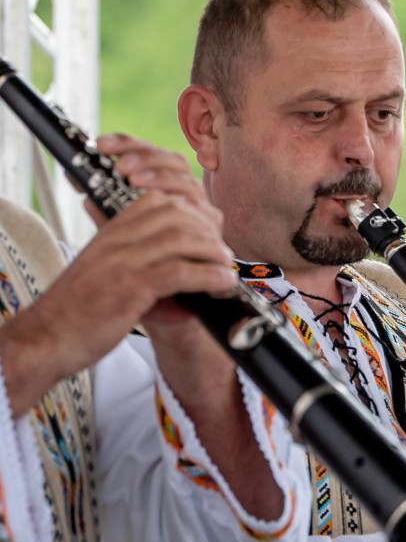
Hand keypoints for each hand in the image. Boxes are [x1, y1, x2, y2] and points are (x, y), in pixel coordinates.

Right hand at [1, 135, 235, 415]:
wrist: (45, 339)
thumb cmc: (77, 311)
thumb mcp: (105, 273)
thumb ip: (138, 263)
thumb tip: (185, 271)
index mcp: (111, 232)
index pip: (160, 201)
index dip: (194, 214)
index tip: (210, 234)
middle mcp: (117, 240)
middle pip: (178, 215)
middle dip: (209, 232)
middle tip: (223, 254)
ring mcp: (123, 261)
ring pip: (184, 238)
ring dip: (214, 253)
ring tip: (225, 270)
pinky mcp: (130, 287)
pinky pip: (180, 271)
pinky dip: (209, 276)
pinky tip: (221, 284)